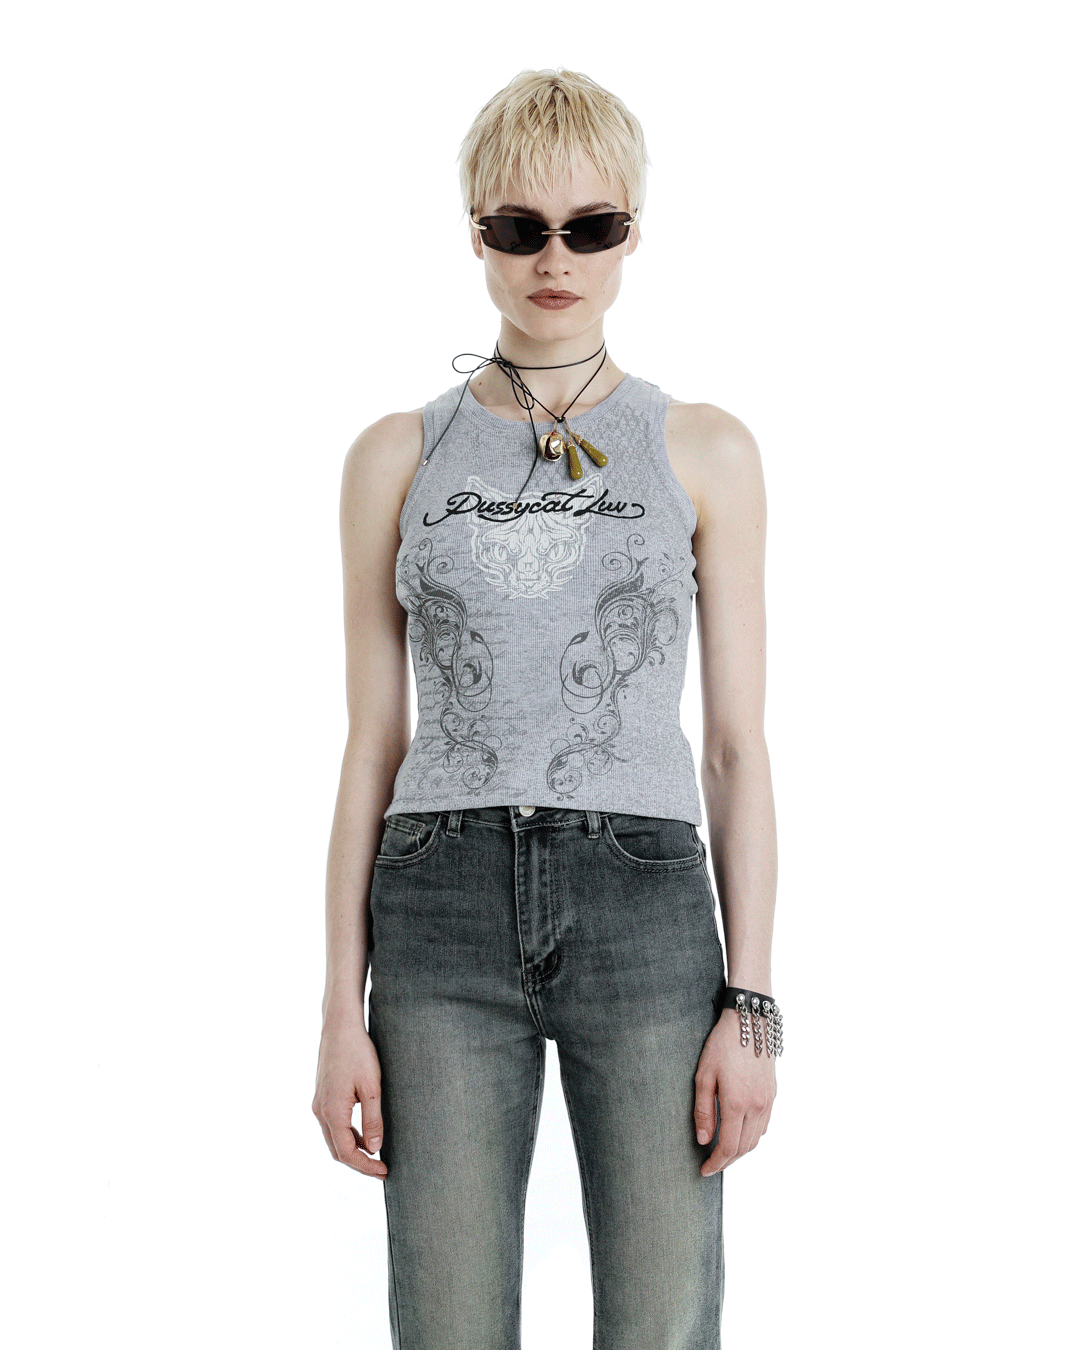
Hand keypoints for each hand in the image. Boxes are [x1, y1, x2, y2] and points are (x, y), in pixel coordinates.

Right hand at [312, 1014, 387, 1178]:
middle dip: (359, 1163)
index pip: (347, 1153)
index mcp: (332, 1112)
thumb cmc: (358, 1053)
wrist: (340, 1027)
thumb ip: (373, 1120)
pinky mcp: (323, 1096)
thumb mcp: (372, 1087)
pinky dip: (348, 1135)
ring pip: (334, 1139)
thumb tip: (374, 1149)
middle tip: (382, 1169)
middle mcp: (321, 1111)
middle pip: (338, 1150)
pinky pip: (334, 1125)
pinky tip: (365, 1135)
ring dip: (353, 1150)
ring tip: (376, 1155)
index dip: (365, 1166)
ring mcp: (319, 1104)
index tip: (384, 1171)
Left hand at [694, 1005, 776, 1175]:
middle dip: (727, 1161)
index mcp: (736, 1103)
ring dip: (740, 1151)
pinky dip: (752, 1137)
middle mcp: (756, 1107)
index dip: (715, 1163)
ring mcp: (767, 1101)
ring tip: (723, 1153)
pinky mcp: (773, 1094)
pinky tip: (740, 1134)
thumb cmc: (722, 1045)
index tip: (704, 1170)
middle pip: (743, 1148)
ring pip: (756, 1139)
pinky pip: (764, 1125)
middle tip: (711, 1165)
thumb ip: (703, 1110)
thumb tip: (703, 1140)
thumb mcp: (703, 1075)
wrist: (751, 1022)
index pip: (728, 1147)